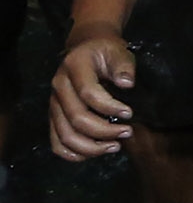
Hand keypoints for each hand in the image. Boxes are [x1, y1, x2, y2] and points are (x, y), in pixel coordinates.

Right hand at [49, 29, 136, 158]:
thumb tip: (127, 84)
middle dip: (104, 131)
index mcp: (74, 68)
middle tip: (126, 133)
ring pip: (65, 135)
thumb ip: (123, 66)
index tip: (130, 113)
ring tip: (114, 147)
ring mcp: (53, 104)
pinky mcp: (53, 117)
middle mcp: (59, 87)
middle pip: (76, 119)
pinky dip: (73, 153)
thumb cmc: (105, 52)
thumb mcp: (118, 51)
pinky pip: (56, 142)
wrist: (84, 49)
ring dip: (91, 147)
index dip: (109, 107)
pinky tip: (94, 153)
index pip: (88, 93)